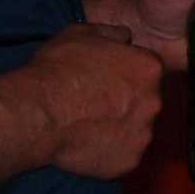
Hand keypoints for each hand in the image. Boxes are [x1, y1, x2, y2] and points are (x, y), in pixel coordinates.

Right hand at [0, 24, 161, 177]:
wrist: (38, 113)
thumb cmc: (56, 70)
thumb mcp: (79, 34)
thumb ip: (110, 33)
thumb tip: (126, 36)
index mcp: (149, 68)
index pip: (147, 69)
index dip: (124, 72)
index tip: (103, 77)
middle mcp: (155, 102)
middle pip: (146, 100)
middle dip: (126, 100)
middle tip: (94, 102)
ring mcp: (144, 134)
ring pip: (136, 129)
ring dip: (119, 126)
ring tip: (86, 124)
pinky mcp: (130, 161)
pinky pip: (124, 154)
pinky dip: (109, 151)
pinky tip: (86, 143)